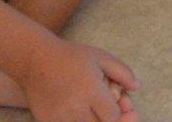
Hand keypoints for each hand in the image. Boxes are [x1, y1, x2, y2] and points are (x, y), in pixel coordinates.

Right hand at [20, 39, 139, 121]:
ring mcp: (59, 117)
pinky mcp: (46, 121)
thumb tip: (137, 87)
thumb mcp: (101, 57)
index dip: (121, 114)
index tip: (121, 105)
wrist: (35, 60)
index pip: (114, 117)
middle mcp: (75, 108)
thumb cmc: (71, 57)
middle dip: (108, 120)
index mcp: (91, 91)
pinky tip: (78, 113)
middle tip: (109, 110)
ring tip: (92, 108)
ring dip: (92, 121)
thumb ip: (122, 72)